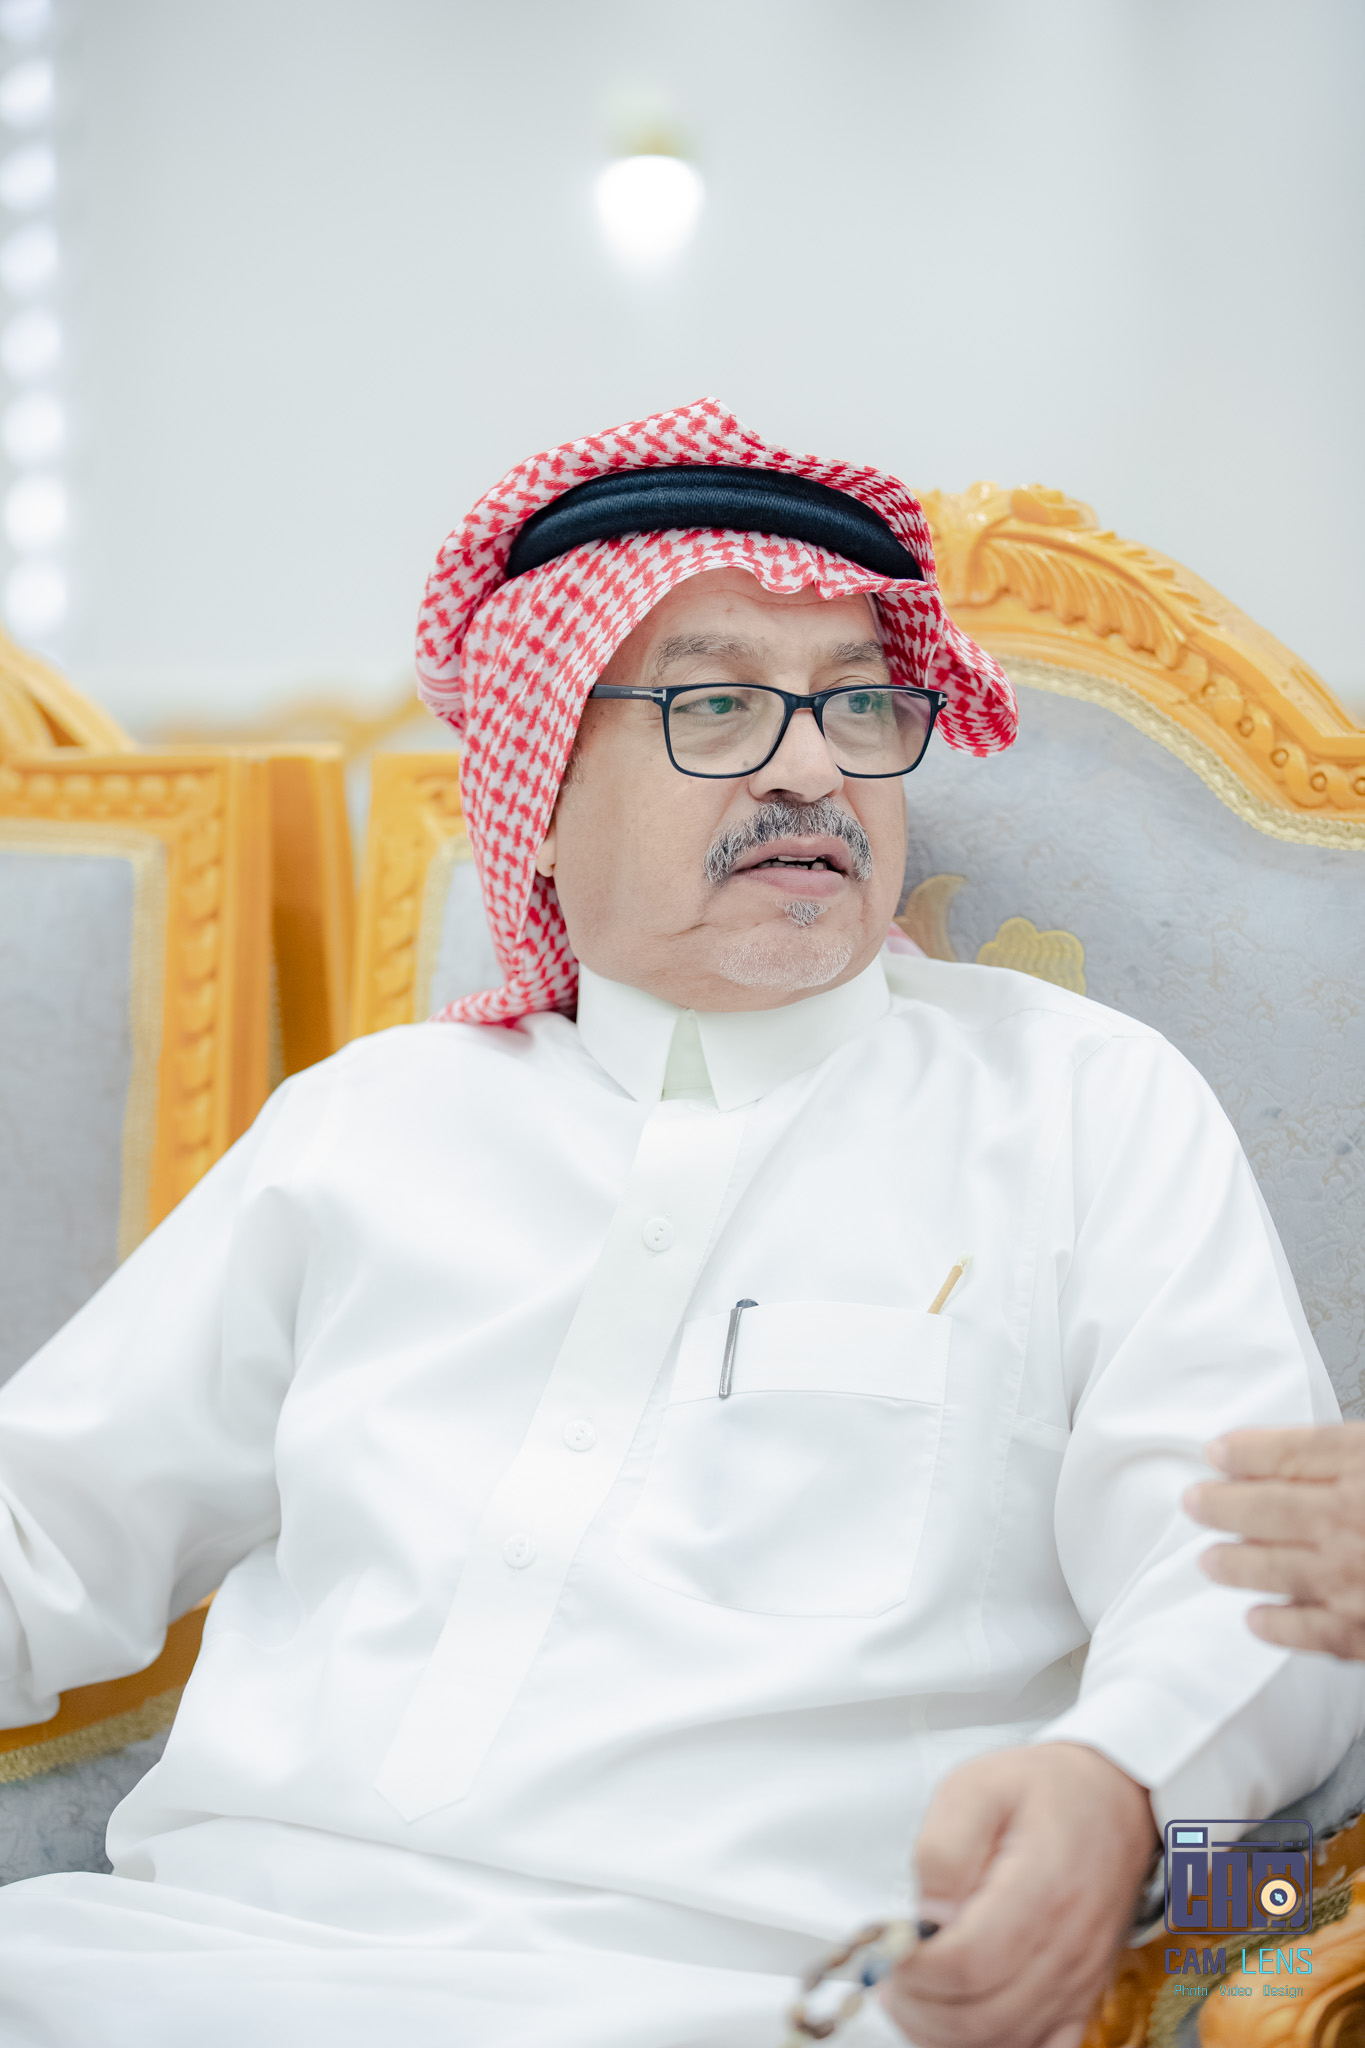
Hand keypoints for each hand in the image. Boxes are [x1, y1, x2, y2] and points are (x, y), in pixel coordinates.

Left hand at [881, 1742, 1155, 2047]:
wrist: (1112, 1799)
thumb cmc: (1047, 1792)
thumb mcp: (977, 1788)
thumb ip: (943, 1850)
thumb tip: (926, 1913)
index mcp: (1040, 1889)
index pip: (969, 1962)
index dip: (917, 1968)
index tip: (890, 1948)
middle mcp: (1066, 1946)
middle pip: (983, 2016)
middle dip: (921, 2007)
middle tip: (891, 1978)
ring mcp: (1077, 1979)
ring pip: (1006, 2041)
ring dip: (946, 2031)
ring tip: (914, 1996)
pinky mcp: (1081, 1996)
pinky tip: (960, 2025)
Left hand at [1184, 1423, 1364, 1659]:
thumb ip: (1349, 1456)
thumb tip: (1308, 1455)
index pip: (1294, 1450)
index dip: (1249, 1451)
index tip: (1218, 1451)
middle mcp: (1352, 1519)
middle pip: (1271, 1505)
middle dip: (1223, 1503)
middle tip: (1193, 1502)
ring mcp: (1356, 1578)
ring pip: (1276, 1568)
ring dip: (1236, 1564)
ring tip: (1210, 1561)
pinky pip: (1312, 1631)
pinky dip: (1279, 1626)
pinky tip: (1257, 1619)